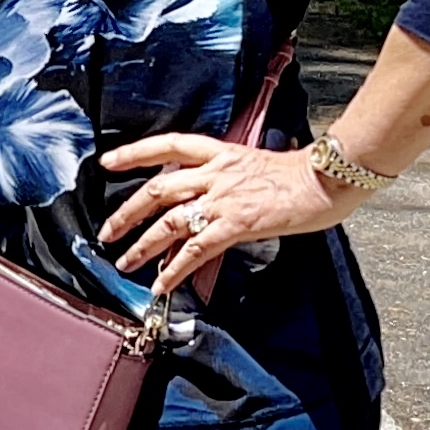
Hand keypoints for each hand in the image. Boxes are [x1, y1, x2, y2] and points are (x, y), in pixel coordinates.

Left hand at [96, 131, 343, 298]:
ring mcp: (223, 197)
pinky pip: (195, 248)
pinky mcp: (235, 223)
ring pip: (169, 220)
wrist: (323, 179)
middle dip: (128, 211)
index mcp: (219, 151)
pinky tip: (162, 284)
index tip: (107, 163)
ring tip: (125, 262)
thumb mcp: (253, 164)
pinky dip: (174, 268)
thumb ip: (227, 176)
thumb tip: (208, 196)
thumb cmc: (296, 173)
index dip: (134, 153)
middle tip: (107, 231)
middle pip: (158, 188)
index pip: (167, 145)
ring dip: (142, 244)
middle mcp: (215, 171)